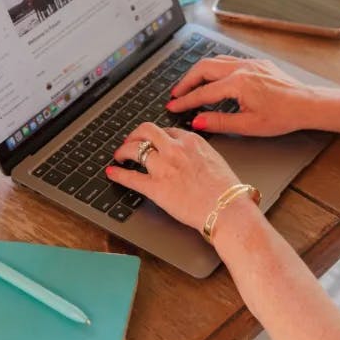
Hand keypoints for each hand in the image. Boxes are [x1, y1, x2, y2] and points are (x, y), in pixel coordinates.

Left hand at [105, 122, 241, 231]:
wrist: (227, 209)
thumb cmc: (226, 190)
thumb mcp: (215, 160)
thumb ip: (198, 154)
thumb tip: (190, 156)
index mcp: (191, 141)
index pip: (166, 130)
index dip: (155, 136)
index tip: (151, 141)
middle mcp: (175, 149)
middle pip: (146, 131)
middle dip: (134, 135)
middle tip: (130, 142)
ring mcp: (164, 167)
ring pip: (134, 148)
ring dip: (123, 150)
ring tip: (120, 156)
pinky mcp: (156, 187)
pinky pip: (130, 177)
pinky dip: (118, 174)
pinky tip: (112, 173)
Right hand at [166, 56, 321, 136]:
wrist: (307, 104)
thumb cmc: (283, 116)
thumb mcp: (249, 126)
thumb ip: (219, 122)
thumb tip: (197, 122)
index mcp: (238, 83)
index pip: (203, 93)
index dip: (185, 101)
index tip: (172, 107)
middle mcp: (241, 68)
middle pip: (203, 68)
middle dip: (186, 81)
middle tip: (176, 94)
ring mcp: (250, 63)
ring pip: (215, 61)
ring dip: (199, 72)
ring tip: (190, 85)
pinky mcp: (257, 63)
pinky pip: (229, 61)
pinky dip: (215, 69)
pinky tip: (214, 78)